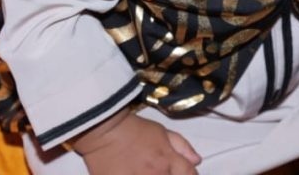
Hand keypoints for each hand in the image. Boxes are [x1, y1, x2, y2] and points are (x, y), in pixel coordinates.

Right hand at [72, 108, 200, 173]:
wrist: (102, 129)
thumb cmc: (131, 128)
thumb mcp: (161, 131)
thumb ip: (182, 146)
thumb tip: (196, 159)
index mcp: (168, 162)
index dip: (190, 174)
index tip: (184, 172)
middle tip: (159, 169)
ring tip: (144, 171)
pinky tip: (133, 173)